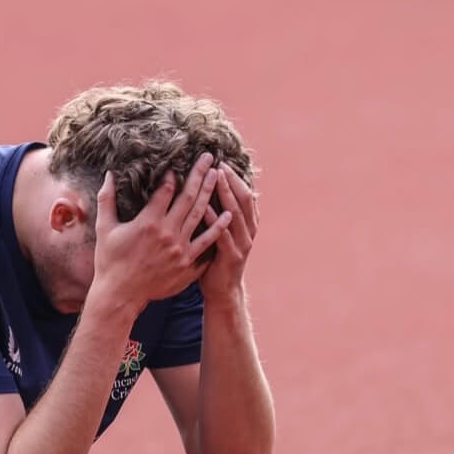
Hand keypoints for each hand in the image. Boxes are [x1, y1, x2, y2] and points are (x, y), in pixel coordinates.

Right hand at [90, 152, 231, 312]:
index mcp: (148, 222)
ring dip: (211, 194)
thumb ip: (107, 199)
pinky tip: (228, 215)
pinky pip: (206, 243)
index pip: (166, 190)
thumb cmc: (109, 262)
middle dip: (200, 175)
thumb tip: (108, 174)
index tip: (179, 162)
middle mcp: (167, 233)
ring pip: (201, 216)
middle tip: (209, 158)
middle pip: (189, 197)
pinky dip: (218, 228)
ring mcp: (180, 249)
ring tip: (219, 176)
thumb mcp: (104, 229)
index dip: (173, 174)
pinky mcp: (187, 265)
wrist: (120, 296)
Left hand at [198, 164, 258, 303]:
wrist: (222, 292)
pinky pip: (223, 234)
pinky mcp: (231, 257)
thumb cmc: (216, 260)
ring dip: (225, 193)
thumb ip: (220, 215)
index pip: (245, 194)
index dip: (236, 177)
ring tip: (213, 176)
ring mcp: (242, 244)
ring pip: (235, 213)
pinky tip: (205, 206)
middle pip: (243, 199)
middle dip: (231, 180)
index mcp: (248, 224)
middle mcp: (248, 231)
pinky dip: (215, 219)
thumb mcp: (221, 234)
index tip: (222, 162)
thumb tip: (208, 190)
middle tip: (218, 163)